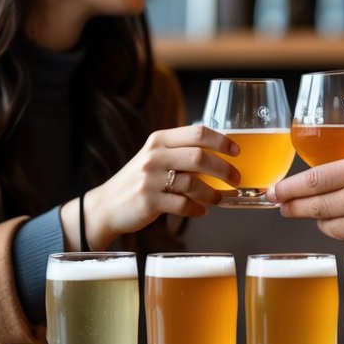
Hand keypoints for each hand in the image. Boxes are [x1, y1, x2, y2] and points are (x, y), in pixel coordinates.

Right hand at [65, 124, 240, 249]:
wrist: (107, 205)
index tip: (237, 151)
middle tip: (236, 178)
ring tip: (219, 198)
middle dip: (224, 169)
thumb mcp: (155, 157)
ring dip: (212, 193)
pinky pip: (182, 205)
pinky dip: (196, 209)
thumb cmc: (139, 181)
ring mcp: (150, 179)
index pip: (197, 132)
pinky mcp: (148, 201)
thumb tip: (219, 152)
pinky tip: (200, 211)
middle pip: (199, 157)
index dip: (222, 141)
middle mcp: (154, 156)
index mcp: (159, 139)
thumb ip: (180, 151)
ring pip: (193, 183)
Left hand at [268, 144, 343, 247]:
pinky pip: (342, 236)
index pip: (314, 179)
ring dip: (318, 218)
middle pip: (312, 204)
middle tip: (280, 205)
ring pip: (324, 223)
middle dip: (291, 205)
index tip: (274, 190)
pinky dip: (340, 229)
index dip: (288, 187)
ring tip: (316, 211)